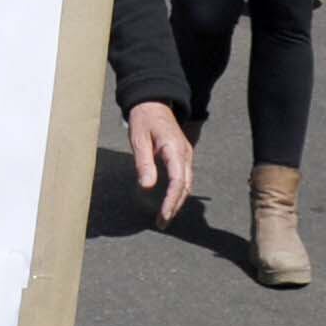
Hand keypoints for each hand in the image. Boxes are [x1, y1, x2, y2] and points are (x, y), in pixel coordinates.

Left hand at [126, 101, 194, 226]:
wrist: (153, 102)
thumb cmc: (143, 119)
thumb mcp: (138, 139)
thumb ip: (143, 163)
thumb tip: (147, 187)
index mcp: (175, 149)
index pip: (178, 182)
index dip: (172, 202)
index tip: (163, 216)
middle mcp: (185, 154)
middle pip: (185, 186)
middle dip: (175, 206)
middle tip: (162, 223)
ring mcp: (186, 155)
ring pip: (186, 183)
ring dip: (177, 201)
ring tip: (164, 217)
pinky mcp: (182, 156)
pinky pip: (183, 177)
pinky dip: (178, 192)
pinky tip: (169, 201)